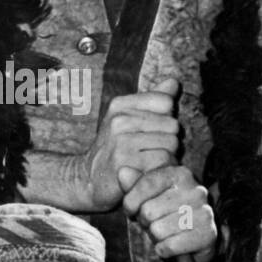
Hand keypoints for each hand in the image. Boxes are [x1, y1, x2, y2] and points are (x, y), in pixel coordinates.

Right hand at [75, 78, 180, 211]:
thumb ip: (153, 100)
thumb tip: (174, 82)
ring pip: (171, 144)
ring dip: (168, 157)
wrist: (88, 179)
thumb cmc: (115, 148)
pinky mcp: (125, 163)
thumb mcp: (128, 119)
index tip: (152, 131)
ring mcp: (121, 141)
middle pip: (173, 125)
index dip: (166, 119)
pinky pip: (163, 161)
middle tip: (152, 151)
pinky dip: (162, 169)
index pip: (165, 101)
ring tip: (150, 162)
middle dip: (169, 141)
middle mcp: (119, 120)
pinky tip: (149, 172)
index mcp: (120, 105)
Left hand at [118, 163, 216, 261]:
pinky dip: (164, 250)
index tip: (131, 211)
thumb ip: (134, 184)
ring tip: (165, 234)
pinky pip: (169, 246)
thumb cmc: (166, 215)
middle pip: (148, 210)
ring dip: (155, 237)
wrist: (194, 241)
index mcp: (180, 174)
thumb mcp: (147, 197)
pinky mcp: (209, 235)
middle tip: (154, 224)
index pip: (146, 183)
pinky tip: (170, 245)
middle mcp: (196, 190)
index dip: (131, 202)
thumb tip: (123, 172)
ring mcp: (205, 212)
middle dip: (145, 222)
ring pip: (158, 230)